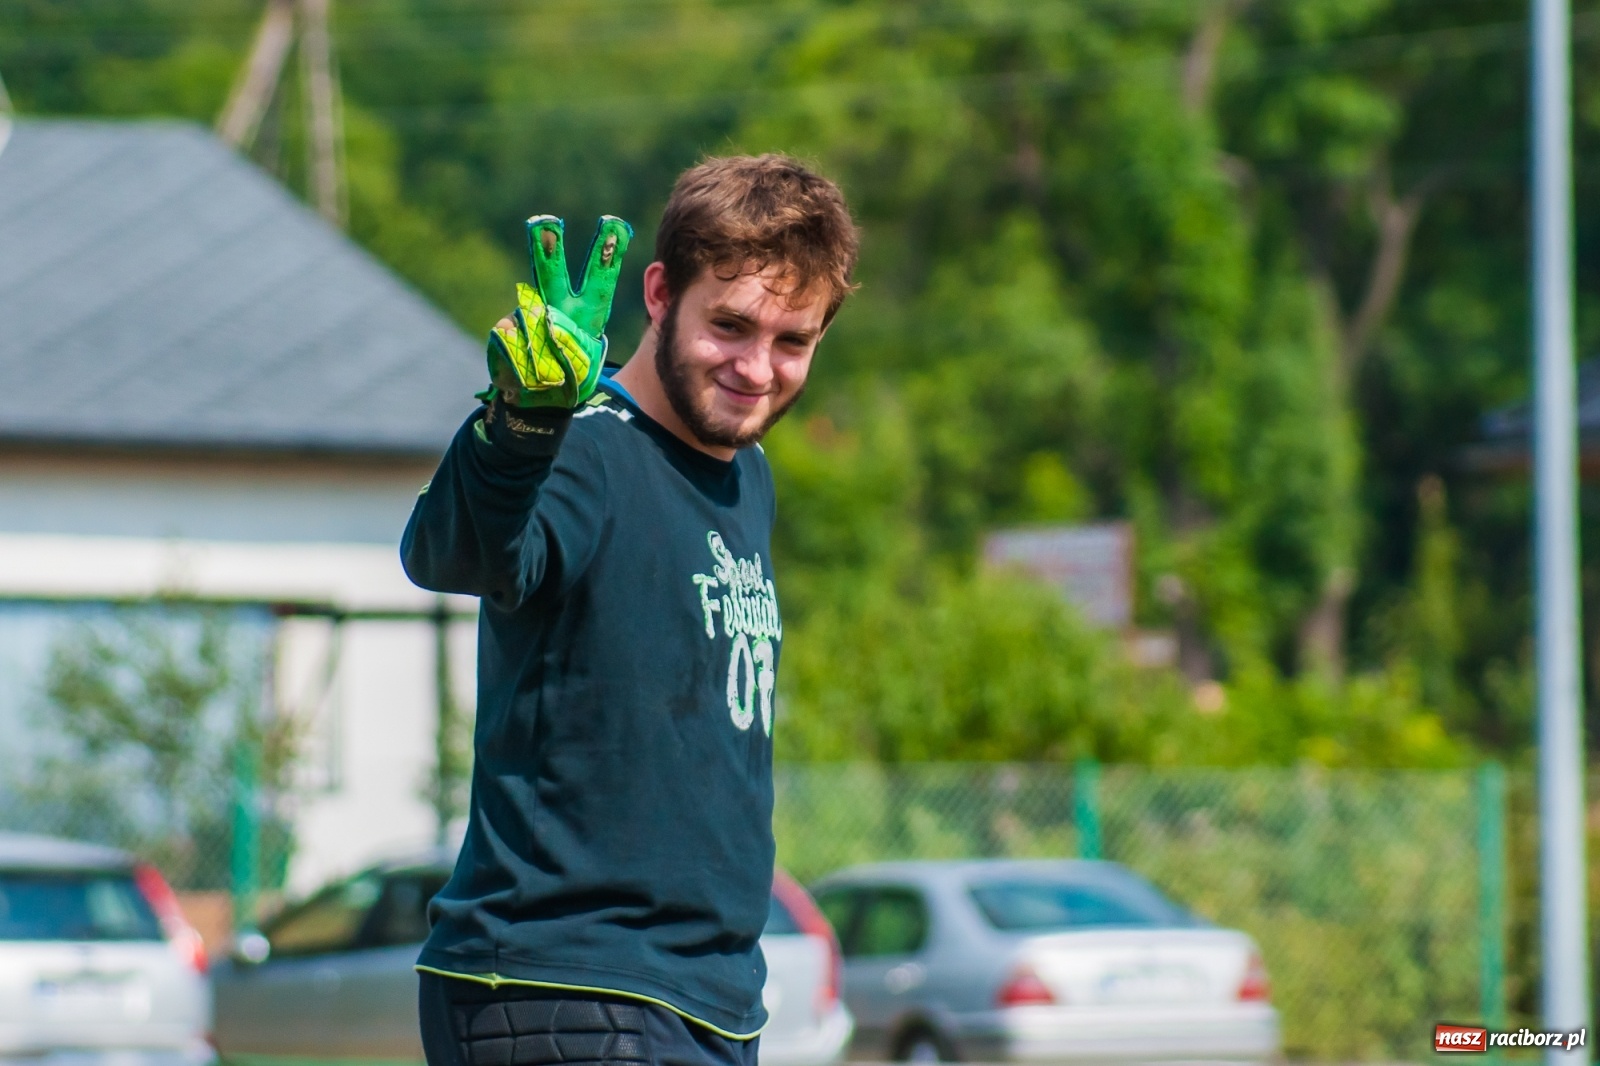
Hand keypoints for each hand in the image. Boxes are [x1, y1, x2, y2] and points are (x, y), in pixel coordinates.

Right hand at [482, 214, 632, 408]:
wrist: (538, 401)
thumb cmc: (569, 377)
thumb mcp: (585, 365)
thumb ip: (572, 345)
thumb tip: (539, 323)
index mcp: (585, 313)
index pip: (600, 279)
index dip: (608, 254)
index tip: (615, 223)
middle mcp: (556, 307)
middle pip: (553, 272)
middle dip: (549, 245)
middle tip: (545, 221)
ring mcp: (527, 317)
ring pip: (526, 315)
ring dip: (535, 346)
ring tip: (544, 371)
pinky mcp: (502, 331)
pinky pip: (507, 337)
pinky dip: (516, 357)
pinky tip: (522, 370)